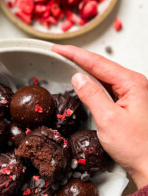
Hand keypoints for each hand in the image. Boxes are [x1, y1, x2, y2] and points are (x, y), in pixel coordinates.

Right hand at [52, 45, 147, 188]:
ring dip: (85, 71)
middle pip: (101, 67)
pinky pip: (106, 89)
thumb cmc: (136, 146)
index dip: (75, 54)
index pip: (98, 63)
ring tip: (67, 64)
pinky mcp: (127, 104)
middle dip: (78, 59)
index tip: (59, 49)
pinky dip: (92, 85)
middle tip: (59, 54)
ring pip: (103, 77)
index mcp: (132, 84)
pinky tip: (83, 84)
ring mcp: (131, 94)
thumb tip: (77, 78)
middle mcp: (133, 85)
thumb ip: (92, 95)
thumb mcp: (108, 120)